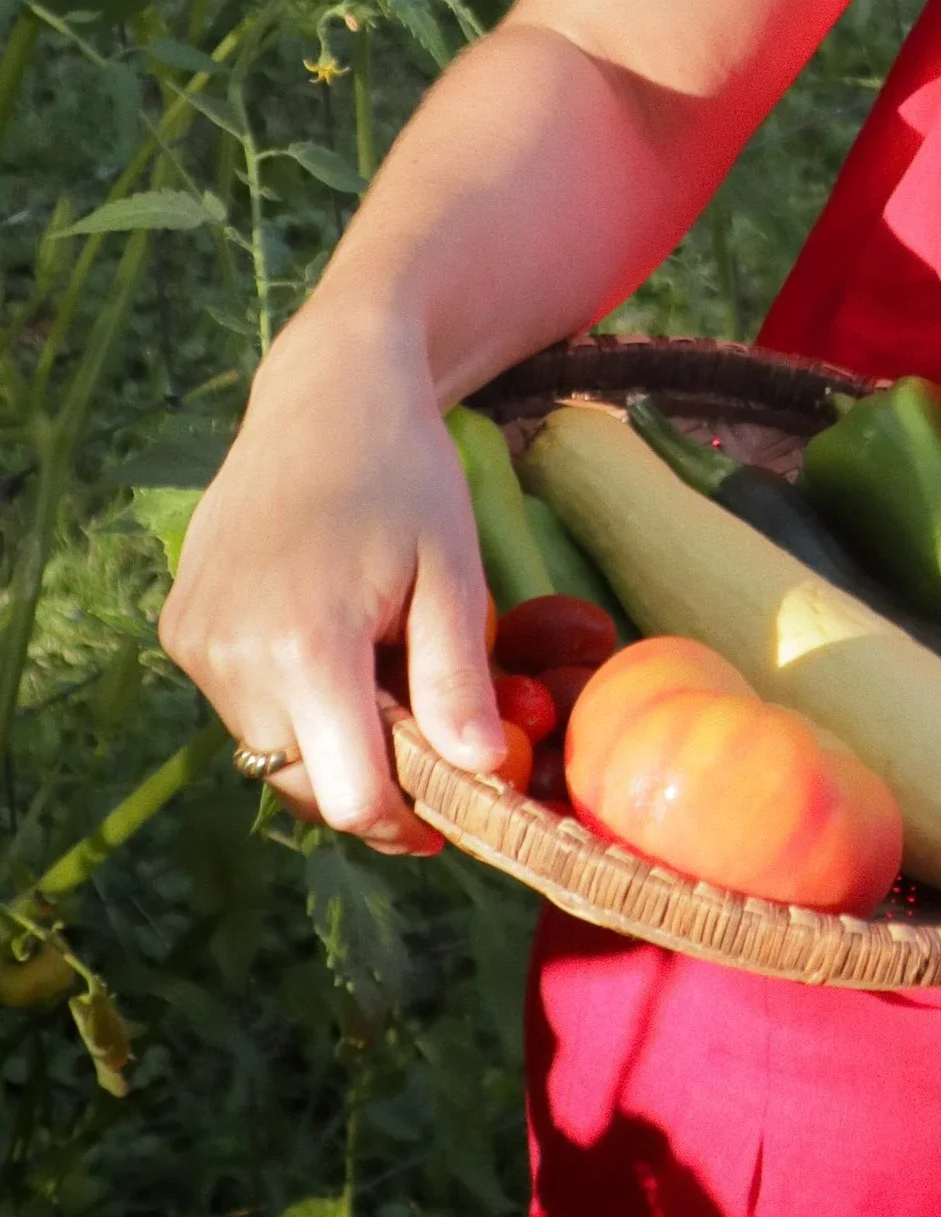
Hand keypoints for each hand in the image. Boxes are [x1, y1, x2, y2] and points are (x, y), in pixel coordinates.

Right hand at [160, 303, 507, 851]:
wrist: (324, 396)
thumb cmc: (404, 476)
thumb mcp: (452, 576)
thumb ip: (458, 685)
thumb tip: (484, 776)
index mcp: (306, 648)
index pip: (350, 797)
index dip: (406, 821)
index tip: (448, 816)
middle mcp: (233, 657)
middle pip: (307, 783)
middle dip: (371, 781)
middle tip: (426, 739)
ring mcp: (197, 644)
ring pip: (272, 749)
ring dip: (329, 738)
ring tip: (377, 664)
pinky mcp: (180, 629)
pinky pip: (241, 703)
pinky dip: (290, 699)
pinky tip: (328, 636)